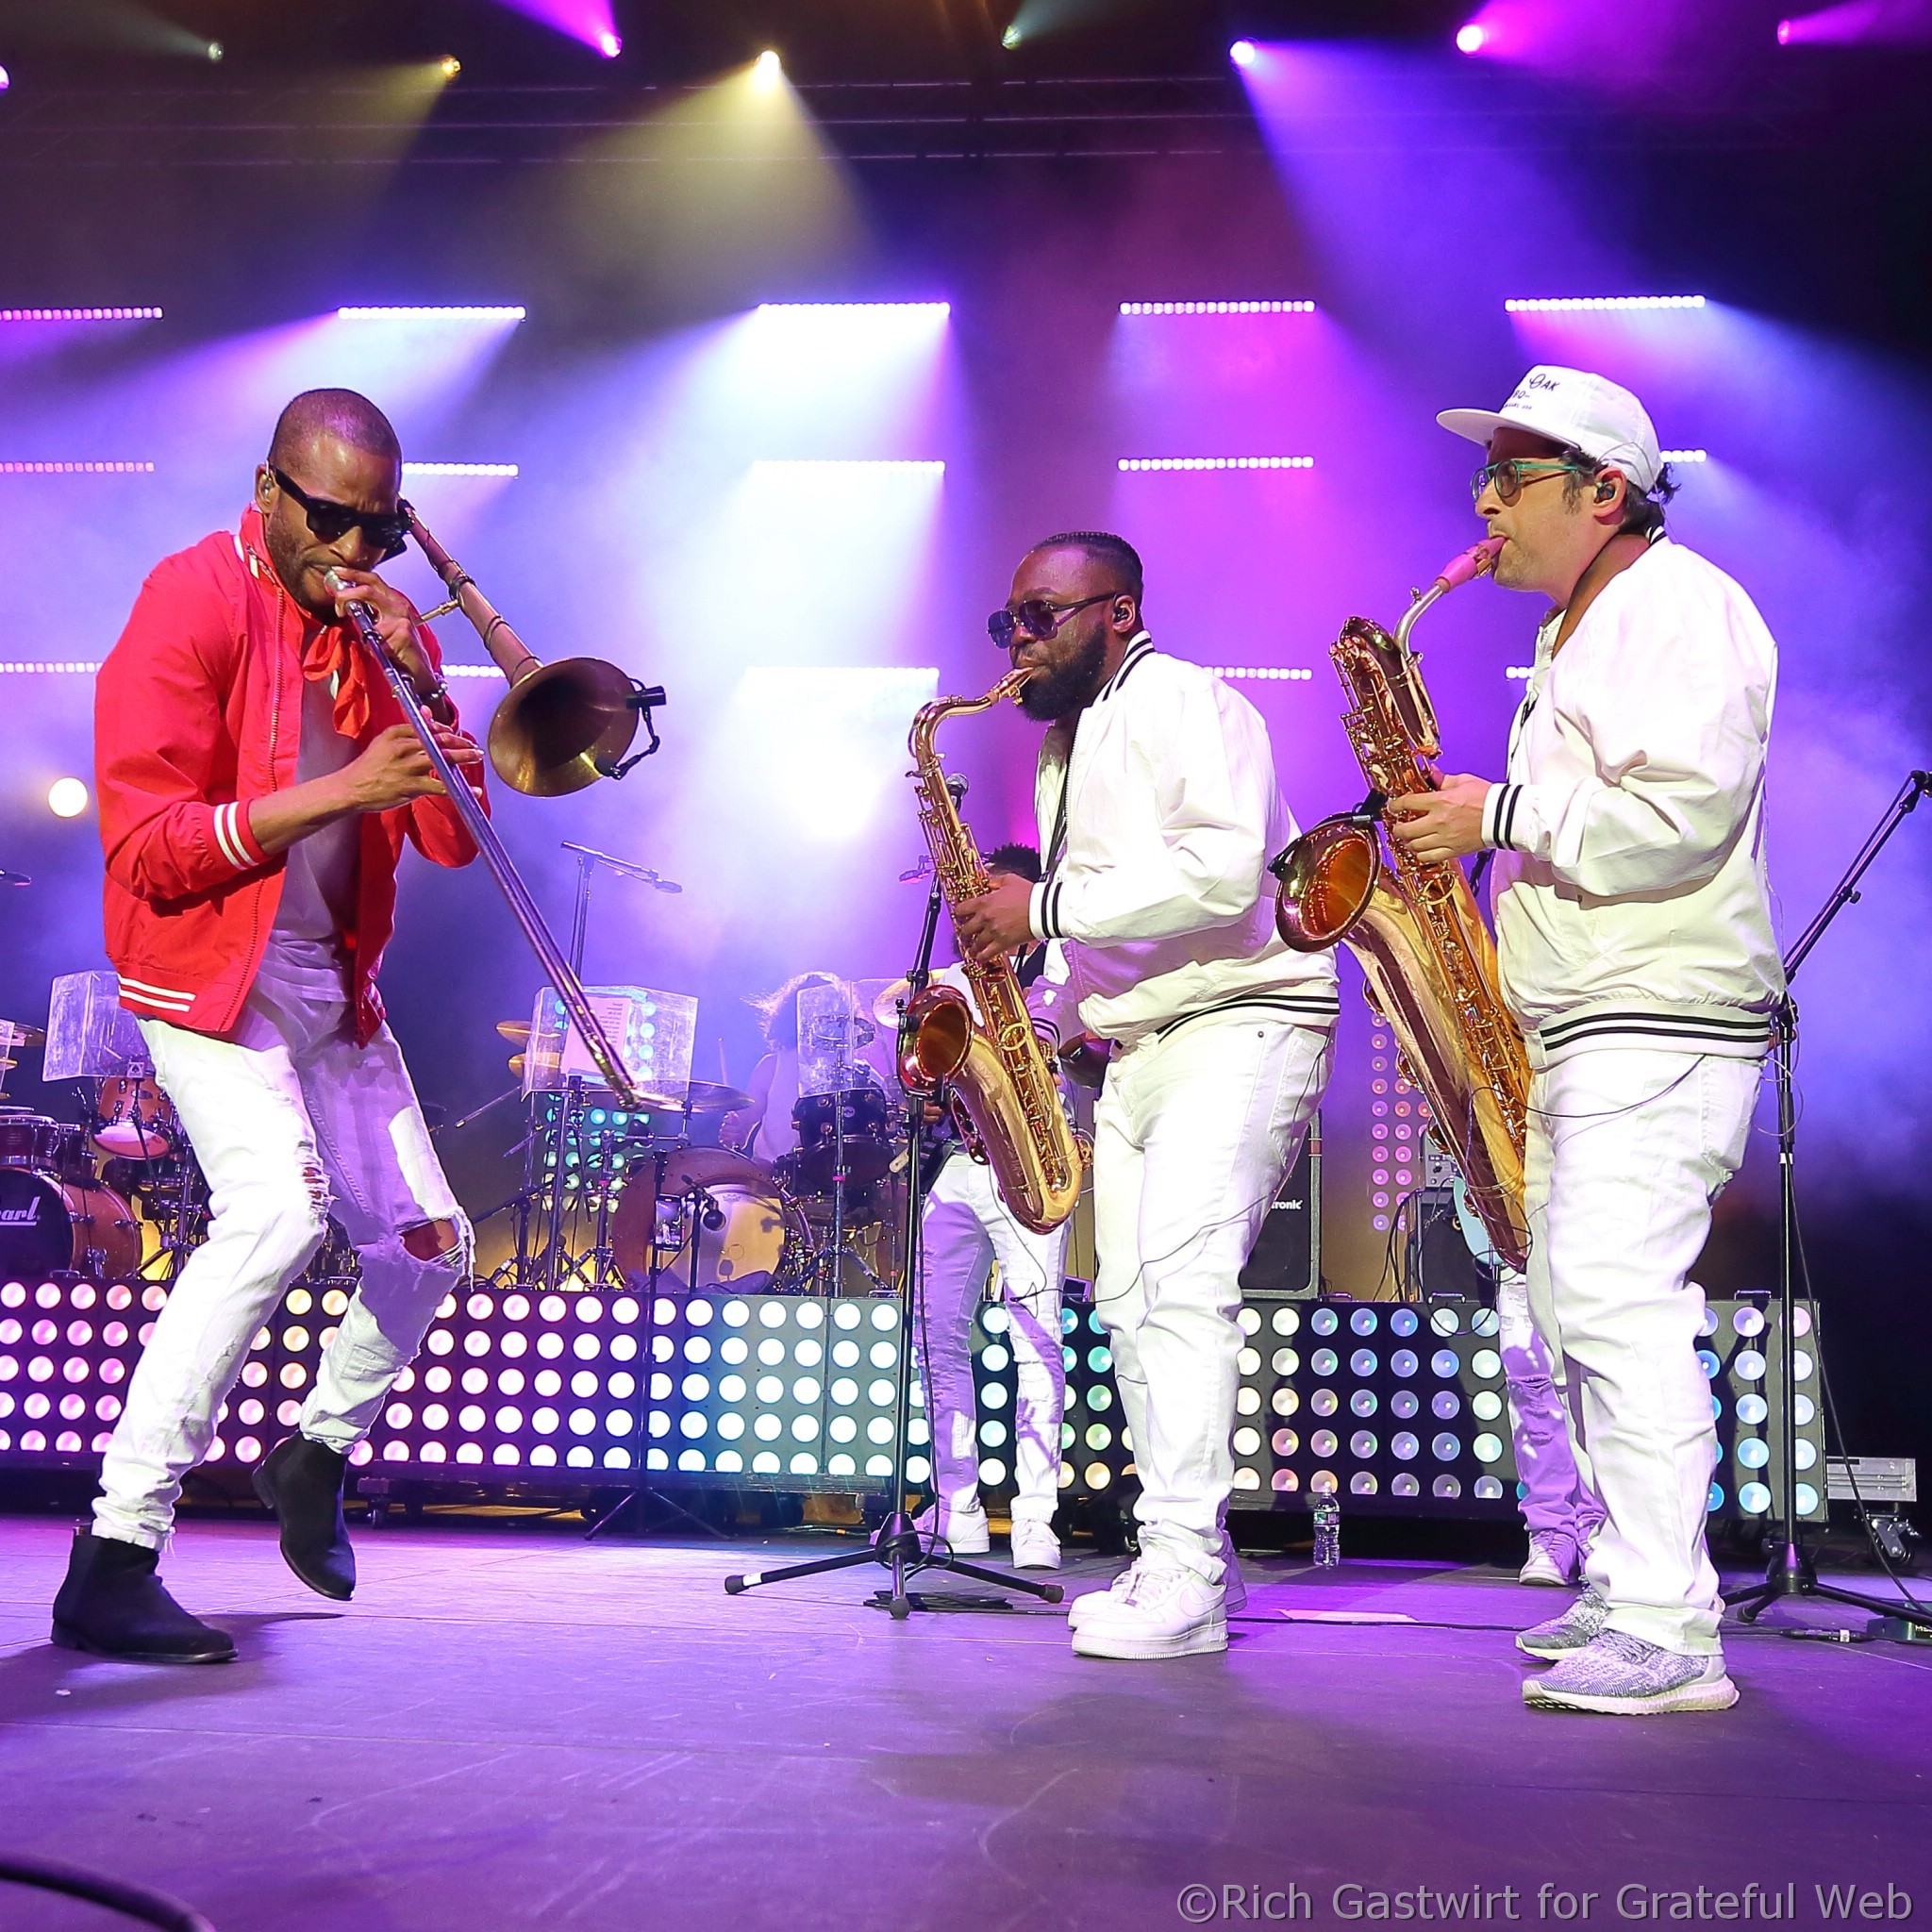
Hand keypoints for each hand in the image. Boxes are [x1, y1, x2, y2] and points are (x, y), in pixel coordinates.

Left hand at [327, 566, 437, 696]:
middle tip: (338, 606)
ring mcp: (402, 620)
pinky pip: (376, 641)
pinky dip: (373, 649)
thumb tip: (346, 605)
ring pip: (369, 621)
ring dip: (365, 635)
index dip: (353, 574)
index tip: (336, 572)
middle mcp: (399, 606)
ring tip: (371, 644)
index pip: (373, 580)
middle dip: (347, 595)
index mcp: (394, 600)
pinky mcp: (403, 635)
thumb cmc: (399, 648)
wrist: (417, 669)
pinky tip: (384, 653)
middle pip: (368, 590)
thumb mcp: (383, 624)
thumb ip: (369, 612)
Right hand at [340, 722, 482, 813]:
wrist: (351, 788)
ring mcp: (410, 767)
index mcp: (396, 734)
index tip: (455, 735)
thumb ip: (407, 729)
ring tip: (476, 756)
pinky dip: (460, 789)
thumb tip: (427, 712)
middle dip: (460, 741)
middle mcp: (405, 748)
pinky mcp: (413, 786)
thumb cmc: (368, 767)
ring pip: (443, 759)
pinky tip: (473, 792)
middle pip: (440, 740)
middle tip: (473, 746)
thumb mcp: (383, 741)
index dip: (445, 730)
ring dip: (464, 757)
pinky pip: (442, 786)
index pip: (427, 727)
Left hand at [950, 872, 1035, 964]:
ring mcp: (993, 932)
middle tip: (964, 934)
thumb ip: (995, 881)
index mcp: (985, 902)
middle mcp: (986, 918)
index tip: (959, 916)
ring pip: (976, 943)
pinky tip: (980, 958)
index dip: (959, 913)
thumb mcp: (1009, 880)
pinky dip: (982, 957)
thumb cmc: (1030, 895)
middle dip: (964, 932)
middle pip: (966, 929)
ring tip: (971, 949)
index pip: (962, 909)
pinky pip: (988, 954)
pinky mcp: (1003, 943)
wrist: (1043, 909)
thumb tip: (989, 881)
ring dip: (972, 947)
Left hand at [1385, 774, 1492, 864]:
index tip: (1392, 807)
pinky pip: (1429, 857)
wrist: (1505, 816)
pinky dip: (1421, 854)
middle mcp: (1439, 821)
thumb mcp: (1463, 781)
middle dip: (1397, 828)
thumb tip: (1431, 775)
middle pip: (1406, 829)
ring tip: (1410, 838)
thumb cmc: (1488, 798)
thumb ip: (1443, 780)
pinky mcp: (1453, 851)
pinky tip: (1421, 849)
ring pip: (1415, 845)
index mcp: (1440, 802)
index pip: (1407, 803)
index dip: (1395, 805)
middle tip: (1398, 825)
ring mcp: (1445, 838)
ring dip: (1408, 842)